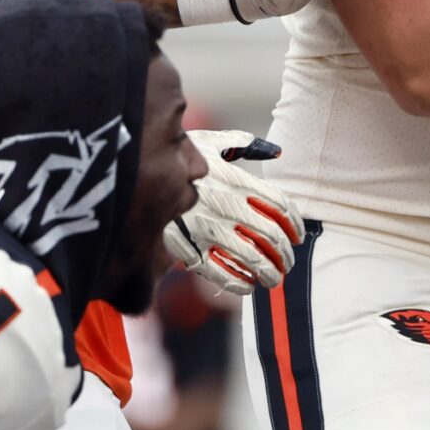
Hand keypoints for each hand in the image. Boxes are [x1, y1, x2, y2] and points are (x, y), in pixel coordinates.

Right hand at [166, 131, 305, 293]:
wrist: (131, 171)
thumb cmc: (175, 156)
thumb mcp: (210, 142)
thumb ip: (243, 144)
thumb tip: (276, 152)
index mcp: (235, 179)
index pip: (279, 205)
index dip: (295, 224)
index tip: (298, 236)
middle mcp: (224, 204)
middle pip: (270, 235)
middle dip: (285, 253)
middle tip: (289, 263)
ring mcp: (206, 227)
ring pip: (251, 257)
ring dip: (269, 272)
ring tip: (275, 279)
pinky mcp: (185, 247)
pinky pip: (219, 272)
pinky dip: (238, 283)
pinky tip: (247, 287)